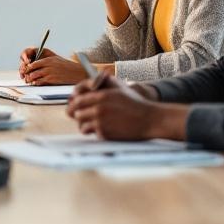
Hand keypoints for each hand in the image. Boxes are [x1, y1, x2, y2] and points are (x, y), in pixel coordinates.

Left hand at [20, 49, 87, 84]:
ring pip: (34, 75)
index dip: (28, 67)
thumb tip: (37, 64)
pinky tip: (35, 83)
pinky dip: (36, 83)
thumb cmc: (67, 67)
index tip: (26, 70)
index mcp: (49, 59)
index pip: (34, 63)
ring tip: (28, 81)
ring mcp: (50, 72)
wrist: (77, 73)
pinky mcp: (52, 79)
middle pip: (32, 69)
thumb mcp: (57, 60)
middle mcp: (48, 65)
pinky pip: (40, 81)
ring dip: (30, 79)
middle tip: (25, 77)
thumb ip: (47, 61)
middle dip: (27, 73)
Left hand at [66, 76, 184, 140]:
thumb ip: (99, 90)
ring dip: (86, 126)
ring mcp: (100, 122)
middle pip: (76, 113)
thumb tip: (83, 93)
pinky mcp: (104, 133)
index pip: (77, 100)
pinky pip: (92, 134)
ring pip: (82, 126)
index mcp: (101, 95)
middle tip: (84, 118)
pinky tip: (106, 129)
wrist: (149, 119)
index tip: (74, 109)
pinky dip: (97, 133)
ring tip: (94, 125)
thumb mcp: (117, 90)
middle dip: (79, 116)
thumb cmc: (135, 104)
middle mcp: (98, 108)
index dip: (73, 105)